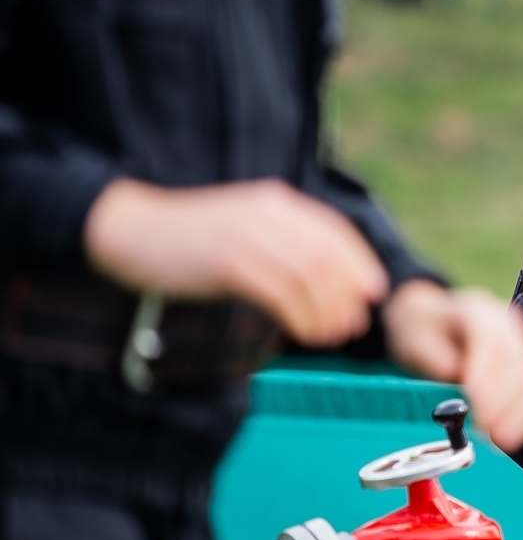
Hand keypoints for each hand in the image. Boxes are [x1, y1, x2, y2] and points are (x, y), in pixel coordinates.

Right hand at [84, 178, 389, 346]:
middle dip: (347, 295)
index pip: (336, 232)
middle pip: (328, 257)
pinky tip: (304, 334)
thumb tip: (325, 279)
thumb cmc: (189, 239)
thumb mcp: (243, 228)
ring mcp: (248, 236)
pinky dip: (301, 317)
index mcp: (276, 203)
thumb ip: (281, 243)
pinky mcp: (228, 262)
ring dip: (327, 312)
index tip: (373, 293)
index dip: (361, 264)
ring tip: (329, 337)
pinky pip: (280, 293)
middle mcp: (268, 214)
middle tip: (351, 325)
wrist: (131, 230)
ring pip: (309, 277)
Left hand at [383, 280, 522, 452]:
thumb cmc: (423, 329)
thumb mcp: (412, 334)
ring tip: (506, 438)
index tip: (478, 400)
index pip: (488, 339)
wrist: (433, 320)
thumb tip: (450, 370)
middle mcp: (504, 323)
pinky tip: (519, 431)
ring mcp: (518, 340)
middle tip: (496, 432)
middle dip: (508, 399)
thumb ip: (430, 351)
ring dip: (522, 410)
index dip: (487, 371)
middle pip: (516, 359)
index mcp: (475, 310)